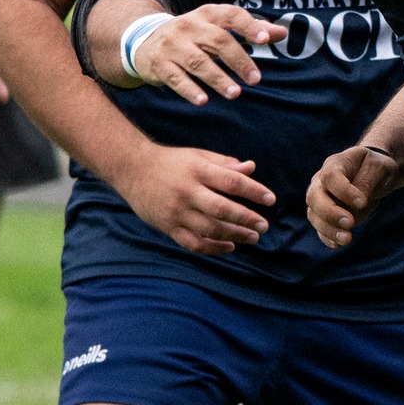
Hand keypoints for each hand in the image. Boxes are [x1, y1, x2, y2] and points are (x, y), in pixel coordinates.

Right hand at [112, 141, 276, 254]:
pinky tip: (230, 247)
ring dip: (234, 235)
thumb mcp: (198, 156)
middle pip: (222, 209)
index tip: (270, 200)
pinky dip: (213, 248)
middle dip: (246, 219)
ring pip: (209, 229)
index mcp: (198, 170)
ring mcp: (176, 211)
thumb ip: (225, 164)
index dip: (254, 191)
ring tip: (253, 237)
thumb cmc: (172, 162)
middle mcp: (187, 191)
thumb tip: (252, 168)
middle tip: (264, 226)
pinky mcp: (168, 226)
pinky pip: (193, 243)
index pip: (232, 182)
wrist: (133, 170)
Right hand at [131, 5, 287, 104]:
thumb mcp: (218, 27)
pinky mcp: (160, 64)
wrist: (144, 41)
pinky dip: (190, 90)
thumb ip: (250, 30)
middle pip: (219, 41)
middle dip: (239, 61)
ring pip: (198, 61)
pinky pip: (176, 78)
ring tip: (235, 94)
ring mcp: (173, 45)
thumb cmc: (193, 35)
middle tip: (256, 80)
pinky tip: (203, 101)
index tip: (265, 40)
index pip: (232, 15)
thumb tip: (282, 32)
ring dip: (218, 79)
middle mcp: (190, 26)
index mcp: (208, 14)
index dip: (249, 26)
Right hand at [307, 145, 402, 248]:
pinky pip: (320, 228)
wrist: (374, 174)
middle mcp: (321, 182)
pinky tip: (338, 244)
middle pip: (314, 197)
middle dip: (330, 213)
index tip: (362, 202)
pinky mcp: (325, 216)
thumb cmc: (375, 167)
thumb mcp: (378, 167)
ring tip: (347, 239)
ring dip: (328, 229)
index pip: (330, 177)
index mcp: (335, 164)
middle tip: (349, 223)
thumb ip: (367, 180)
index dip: (343, 191)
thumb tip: (359, 201)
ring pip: (314, 215)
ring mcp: (321, 199)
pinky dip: (327, 237)